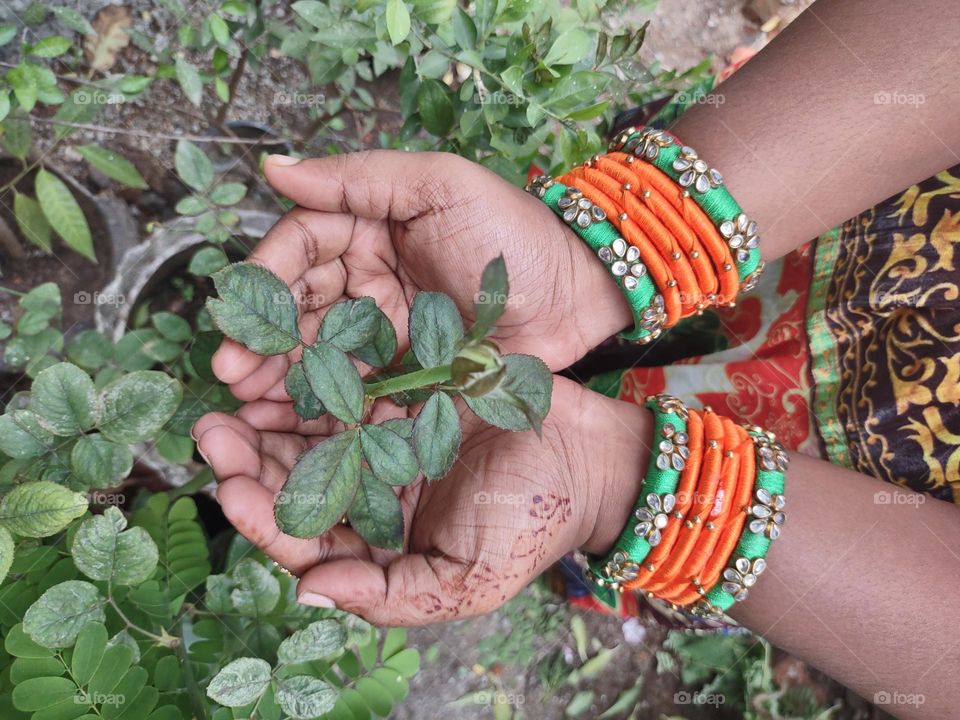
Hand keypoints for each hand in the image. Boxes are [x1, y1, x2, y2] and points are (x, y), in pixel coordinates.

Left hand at [193, 378, 648, 624]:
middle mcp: (376, 494)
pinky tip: (288, 361)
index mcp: (383, 545)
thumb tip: (308, 591)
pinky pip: (350, 385)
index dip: (263, 517)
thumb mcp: (467, 579)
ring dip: (270, 414)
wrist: (592, 456)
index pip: (308, 538)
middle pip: (296, 481)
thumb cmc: (534, 521)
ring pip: (313, 431)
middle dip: (249, 460)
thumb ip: (389, 595)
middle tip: (211, 431)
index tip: (228, 488)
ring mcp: (388, 440)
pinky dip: (316, 376)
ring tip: (233, 388)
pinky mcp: (405, 393)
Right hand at [212, 151, 630, 402]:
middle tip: (230, 373)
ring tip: (245, 404)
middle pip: (299, 309)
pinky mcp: (405, 380)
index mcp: (370, 230)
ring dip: (278, 379)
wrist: (579, 300)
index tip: (239, 310)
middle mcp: (369, 282)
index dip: (267, 277)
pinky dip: (318, 408)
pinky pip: (353, 393)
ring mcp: (385, 334)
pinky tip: (284, 424)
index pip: (302, 247)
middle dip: (261, 340)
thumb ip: (359, 177)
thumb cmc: (515, 234)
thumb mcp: (441, 185)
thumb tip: (274, 167)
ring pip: (317, 355)